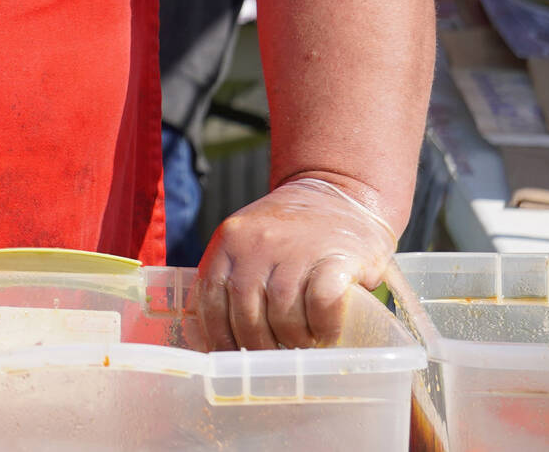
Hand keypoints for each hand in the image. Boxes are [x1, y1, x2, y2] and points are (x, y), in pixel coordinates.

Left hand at [196, 176, 397, 350]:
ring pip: (283, 314)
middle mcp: (257, 243)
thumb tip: (208, 333)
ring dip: (292, 339)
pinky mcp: (337, 257)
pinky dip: (323, 326)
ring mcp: (296, 249)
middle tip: (274, 356)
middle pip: (246, 313)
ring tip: (303, 343)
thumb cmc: (293, 229)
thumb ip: (229, 272)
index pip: (211, 299)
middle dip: (259, 345)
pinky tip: (327, 332)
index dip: (218, 335)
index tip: (231, 355)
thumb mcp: (248, 238)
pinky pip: (322, 304)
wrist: (340, 191)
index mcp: (229, 240)